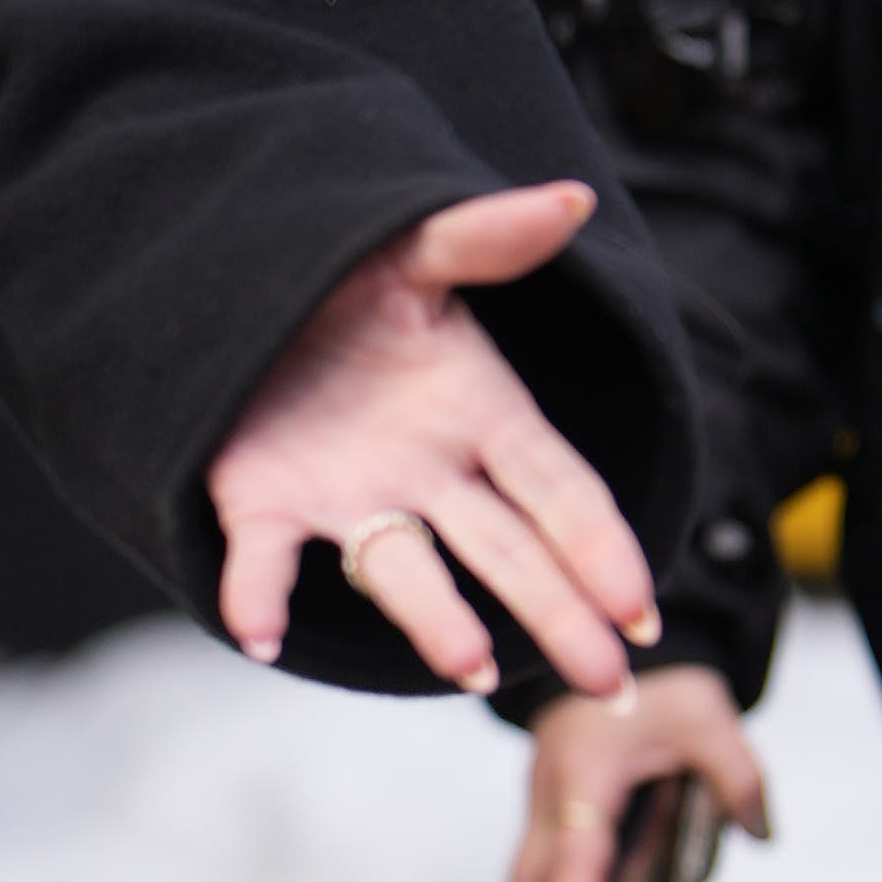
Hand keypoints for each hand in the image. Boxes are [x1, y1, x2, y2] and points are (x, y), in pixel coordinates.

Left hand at [205, 178, 658, 696]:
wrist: (244, 299)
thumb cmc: (352, 289)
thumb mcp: (416, 252)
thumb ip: (486, 237)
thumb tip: (574, 198)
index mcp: (480, 418)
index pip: (561, 492)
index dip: (602, 548)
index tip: (638, 607)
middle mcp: (426, 474)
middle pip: (507, 554)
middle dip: (558, 615)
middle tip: (605, 682)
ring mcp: (350, 497)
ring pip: (404, 569)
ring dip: (435, 619)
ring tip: (470, 666)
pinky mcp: (265, 504)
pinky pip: (264, 559)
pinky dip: (259, 595)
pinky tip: (258, 633)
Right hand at [509, 654, 774, 881]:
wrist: (605, 631)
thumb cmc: (658, 678)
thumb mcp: (709, 718)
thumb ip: (740, 776)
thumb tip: (762, 834)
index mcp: (585, 777)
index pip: (573, 859)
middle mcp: (549, 795)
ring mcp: (539, 802)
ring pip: (523, 878)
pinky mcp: (545, 805)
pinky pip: (537, 864)